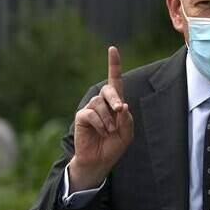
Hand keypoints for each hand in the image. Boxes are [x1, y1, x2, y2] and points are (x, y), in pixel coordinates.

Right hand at [70, 46, 134, 187]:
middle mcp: (102, 103)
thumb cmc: (114, 146)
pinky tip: (101, 132)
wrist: (100, 161)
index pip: (114, 81)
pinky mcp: (81, 116)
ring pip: (100, 104)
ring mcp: (90, 108)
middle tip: (119, 110)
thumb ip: (127, 120)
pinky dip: (100, 124)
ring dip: (108, 120)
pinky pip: (91, 114)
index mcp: (115, 103)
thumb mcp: (127, 133)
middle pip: (108, 90)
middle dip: (114, 99)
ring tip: (109, 132)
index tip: (112, 49)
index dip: (113, 65)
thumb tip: (122, 106)